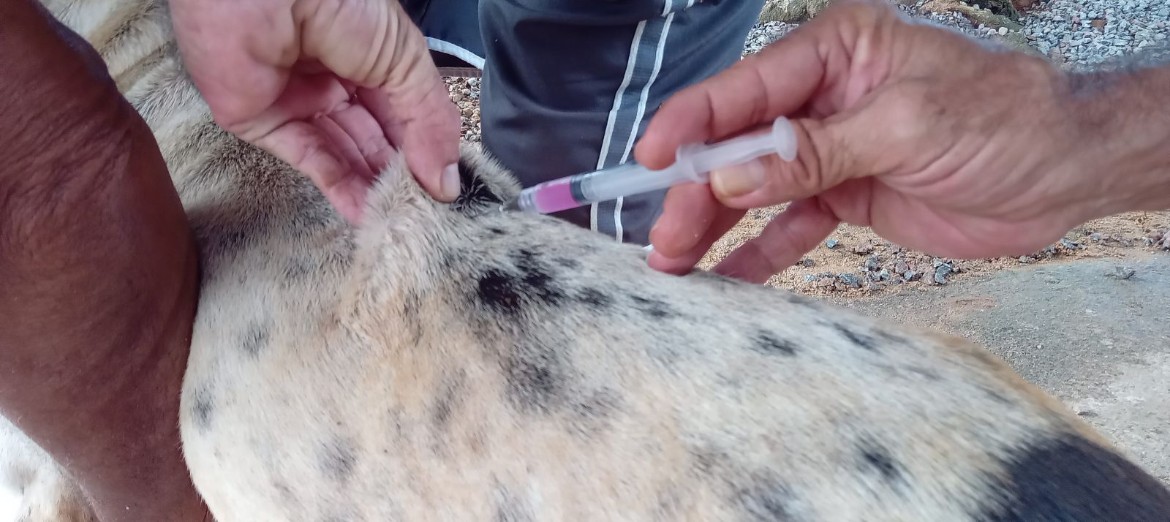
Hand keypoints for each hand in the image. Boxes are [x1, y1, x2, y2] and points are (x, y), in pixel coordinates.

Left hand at [171, 0, 461, 223]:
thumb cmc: (341, 1)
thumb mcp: (405, 61)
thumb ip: (429, 123)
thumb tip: (448, 183)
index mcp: (372, 52)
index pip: (404, 110)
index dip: (426, 147)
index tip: (446, 187)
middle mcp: (334, 75)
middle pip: (373, 135)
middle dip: (400, 173)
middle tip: (426, 212)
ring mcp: (297, 98)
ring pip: (342, 151)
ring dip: (372, 187)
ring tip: (401, 219)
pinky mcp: (261, 119)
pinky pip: (306, 157)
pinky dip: (337, 186)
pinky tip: (366, 212)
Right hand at [634, 0, 1103, 283]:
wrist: (1065, 172)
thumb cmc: (1001, 121)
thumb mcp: (905, 127)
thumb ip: (814, 154)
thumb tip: (730, 179)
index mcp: (836, 52)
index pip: (745, 87)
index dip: (691, 123)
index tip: (647, 159)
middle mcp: (823, 96)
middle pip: (737, 145)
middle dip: (696, 190)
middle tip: (666, 239)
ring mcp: (830, 149)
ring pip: (753, 189)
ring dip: (714, 225)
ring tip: (676, 264)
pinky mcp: (845, 195)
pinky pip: (790, 227)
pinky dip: (760, 253)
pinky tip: (727, 279)